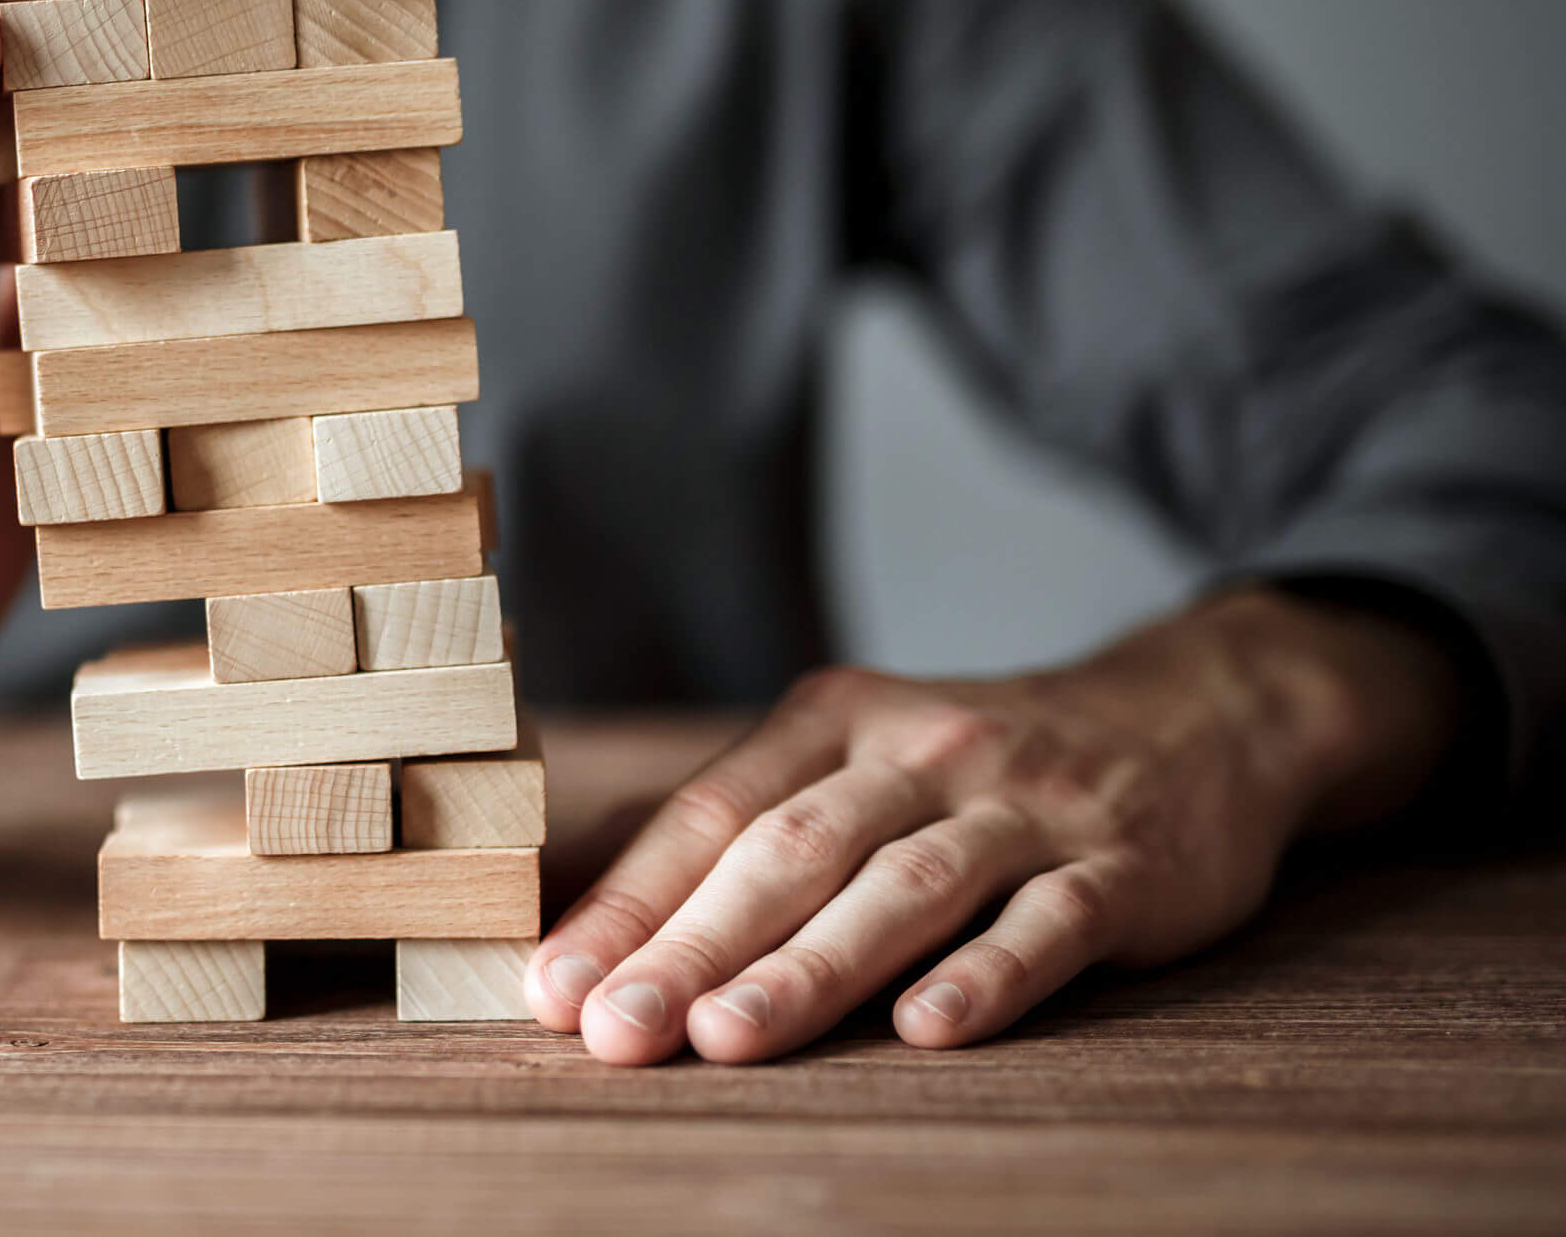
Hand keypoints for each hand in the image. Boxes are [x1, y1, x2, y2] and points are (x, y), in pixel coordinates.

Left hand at [526, 588, 1460, 1063]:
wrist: (1195, 713)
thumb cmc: (978, 768)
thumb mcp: (861, 759)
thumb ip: (752, 831)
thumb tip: (602, 924)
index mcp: (834, 720)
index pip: (713, 814)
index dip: (631, 903)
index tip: (558, 986)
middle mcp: (921, 752)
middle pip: (791, 853)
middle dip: (693, 948)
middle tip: (616, 1030)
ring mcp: (1026, 805)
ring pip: (905, 888)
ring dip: (811, 969)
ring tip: (728, 1040)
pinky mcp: (1124, 866)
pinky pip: (1050, 923)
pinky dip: (989, 976)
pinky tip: (929, 1029)